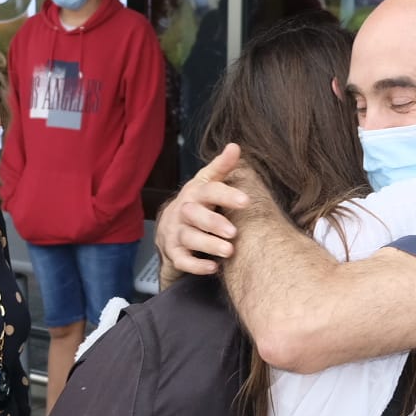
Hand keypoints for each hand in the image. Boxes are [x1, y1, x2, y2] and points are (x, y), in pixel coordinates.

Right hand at [156, 144, 247, 277]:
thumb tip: (235, 146)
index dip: (226, 195)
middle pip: (194, 215)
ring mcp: (177, 233)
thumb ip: (221, 167)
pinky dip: (196, 266)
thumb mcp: (206, 183)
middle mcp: (183, 212)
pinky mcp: (174, 253)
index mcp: (195, 193)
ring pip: (189, 238)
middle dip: (213, 223)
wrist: (169, 227)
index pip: (208, 190)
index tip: (246, 201)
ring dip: (208, 244)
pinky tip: (213, 268)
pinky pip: (182, 261)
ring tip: (229, 251)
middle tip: (233, 232)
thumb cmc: (196, 203)